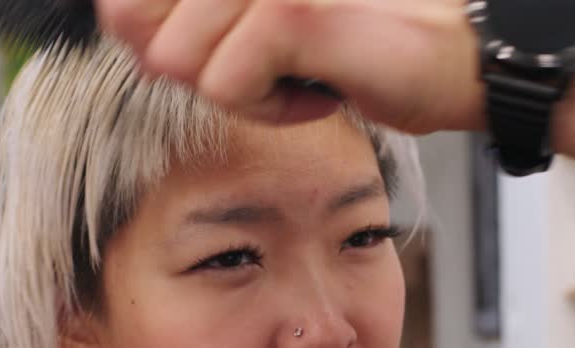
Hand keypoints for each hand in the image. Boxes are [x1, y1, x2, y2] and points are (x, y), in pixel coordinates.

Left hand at [95, 0, 484, 132]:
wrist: (451, 58)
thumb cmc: (358, 45)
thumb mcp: (259, 33)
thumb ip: (188, 26)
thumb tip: (127, 36)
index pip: (123, 2)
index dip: (154, 36)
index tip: (229, 49)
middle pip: (139, 29)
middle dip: (199, 67)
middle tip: (269, 65)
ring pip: (180, 64)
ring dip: (240, 92)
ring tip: (299, 75)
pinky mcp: (287, 12)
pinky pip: (225, 89)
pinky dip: (272, 111)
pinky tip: (318, 91)